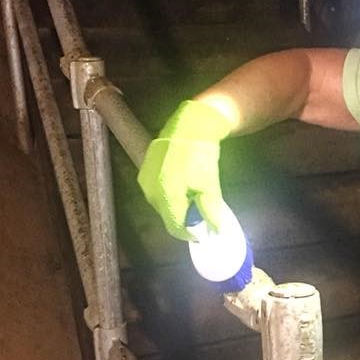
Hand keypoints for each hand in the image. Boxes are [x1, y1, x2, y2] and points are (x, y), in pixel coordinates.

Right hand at [138, 99, 233, 239]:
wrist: (189, 126)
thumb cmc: (201, 155)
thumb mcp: (210, 184)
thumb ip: (211, 210)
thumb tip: (215, 230)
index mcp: (166, 194)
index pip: (175, 227)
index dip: (190, 234)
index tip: (204, 233)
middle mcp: (150, 190)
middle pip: (168, 217)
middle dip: (185, 220)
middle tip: (202, 214)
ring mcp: (145, 181)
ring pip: (162, 205)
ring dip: (177, 207)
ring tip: (194, 197)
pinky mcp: (144, 172)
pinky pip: (158, 193)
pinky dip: (170, 195)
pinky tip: (183, 186)